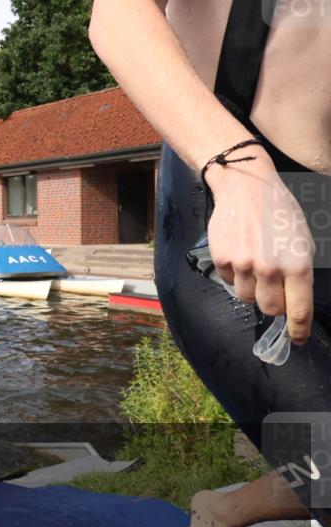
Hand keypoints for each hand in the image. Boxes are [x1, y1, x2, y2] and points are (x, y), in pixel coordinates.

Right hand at [206, 159, 314, 343]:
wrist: (247, 188)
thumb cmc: (280, 212)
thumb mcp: (303, 240)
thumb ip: (299, 272)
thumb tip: (293, 302)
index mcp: (298, 264)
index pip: (299, 310)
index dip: (298, 330)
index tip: (296, 339)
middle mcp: (270, 268)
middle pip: (270, 308)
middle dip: (273, 304)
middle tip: (273, 290)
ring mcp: (244, 264)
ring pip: (246, 296)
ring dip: (251, 288)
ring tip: (254, 265)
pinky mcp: (222, 258)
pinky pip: (228, 280)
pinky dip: (234, 274)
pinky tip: (239, 253)